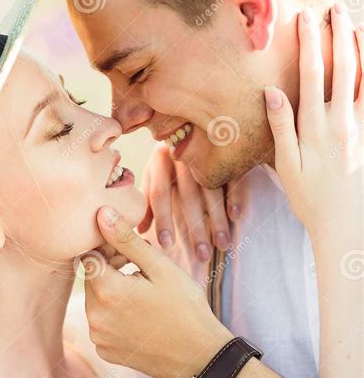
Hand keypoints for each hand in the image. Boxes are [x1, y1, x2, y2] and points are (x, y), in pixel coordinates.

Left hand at [83, 207, 230, 377]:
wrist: (200, 356)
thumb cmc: (185, 307)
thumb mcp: (161, 267)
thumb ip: (127, 240)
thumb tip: (101, 215)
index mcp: (107, 291)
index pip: (88, 256)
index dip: (108, 249)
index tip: (130, 253)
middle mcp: (96, 317)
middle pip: (91, 280)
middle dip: (111, 269)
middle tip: (142, 270)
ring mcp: (99, 337)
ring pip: (96, 302)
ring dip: (113, 292)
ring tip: (144, 293)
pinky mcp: (106, 352)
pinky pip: (102, 324)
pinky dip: (115, 315)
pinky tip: (141, 316)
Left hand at [137, 144, 243, 259]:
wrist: (194, 120)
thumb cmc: (171, 159)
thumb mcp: (155, 176)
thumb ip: (148, 201)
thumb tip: (141, 231)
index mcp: (159, 160)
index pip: (159, 193)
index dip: (162, 219)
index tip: (166, 245)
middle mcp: (182, 154)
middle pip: (188, 196)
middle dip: (196, 229)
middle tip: (201, 256)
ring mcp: (207, 151)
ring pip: (213, 190)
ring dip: (218, 220)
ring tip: (222, 245)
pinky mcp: (229, 151)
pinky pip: (233, 175)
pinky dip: (235, 196)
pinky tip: (235, 217)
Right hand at [264, 3, 362, 239]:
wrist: (344, 223)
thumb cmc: (310, 198)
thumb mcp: (285, 167)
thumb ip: (280, 127)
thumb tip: (272, 91)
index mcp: (314, 127)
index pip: (312, 74)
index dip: (310, 42)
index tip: (306, 18)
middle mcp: (340, 122)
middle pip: (342, 68)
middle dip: (338, 34)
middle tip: (333, 9)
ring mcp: (360, 128)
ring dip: (362, 49)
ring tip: (357, 25)